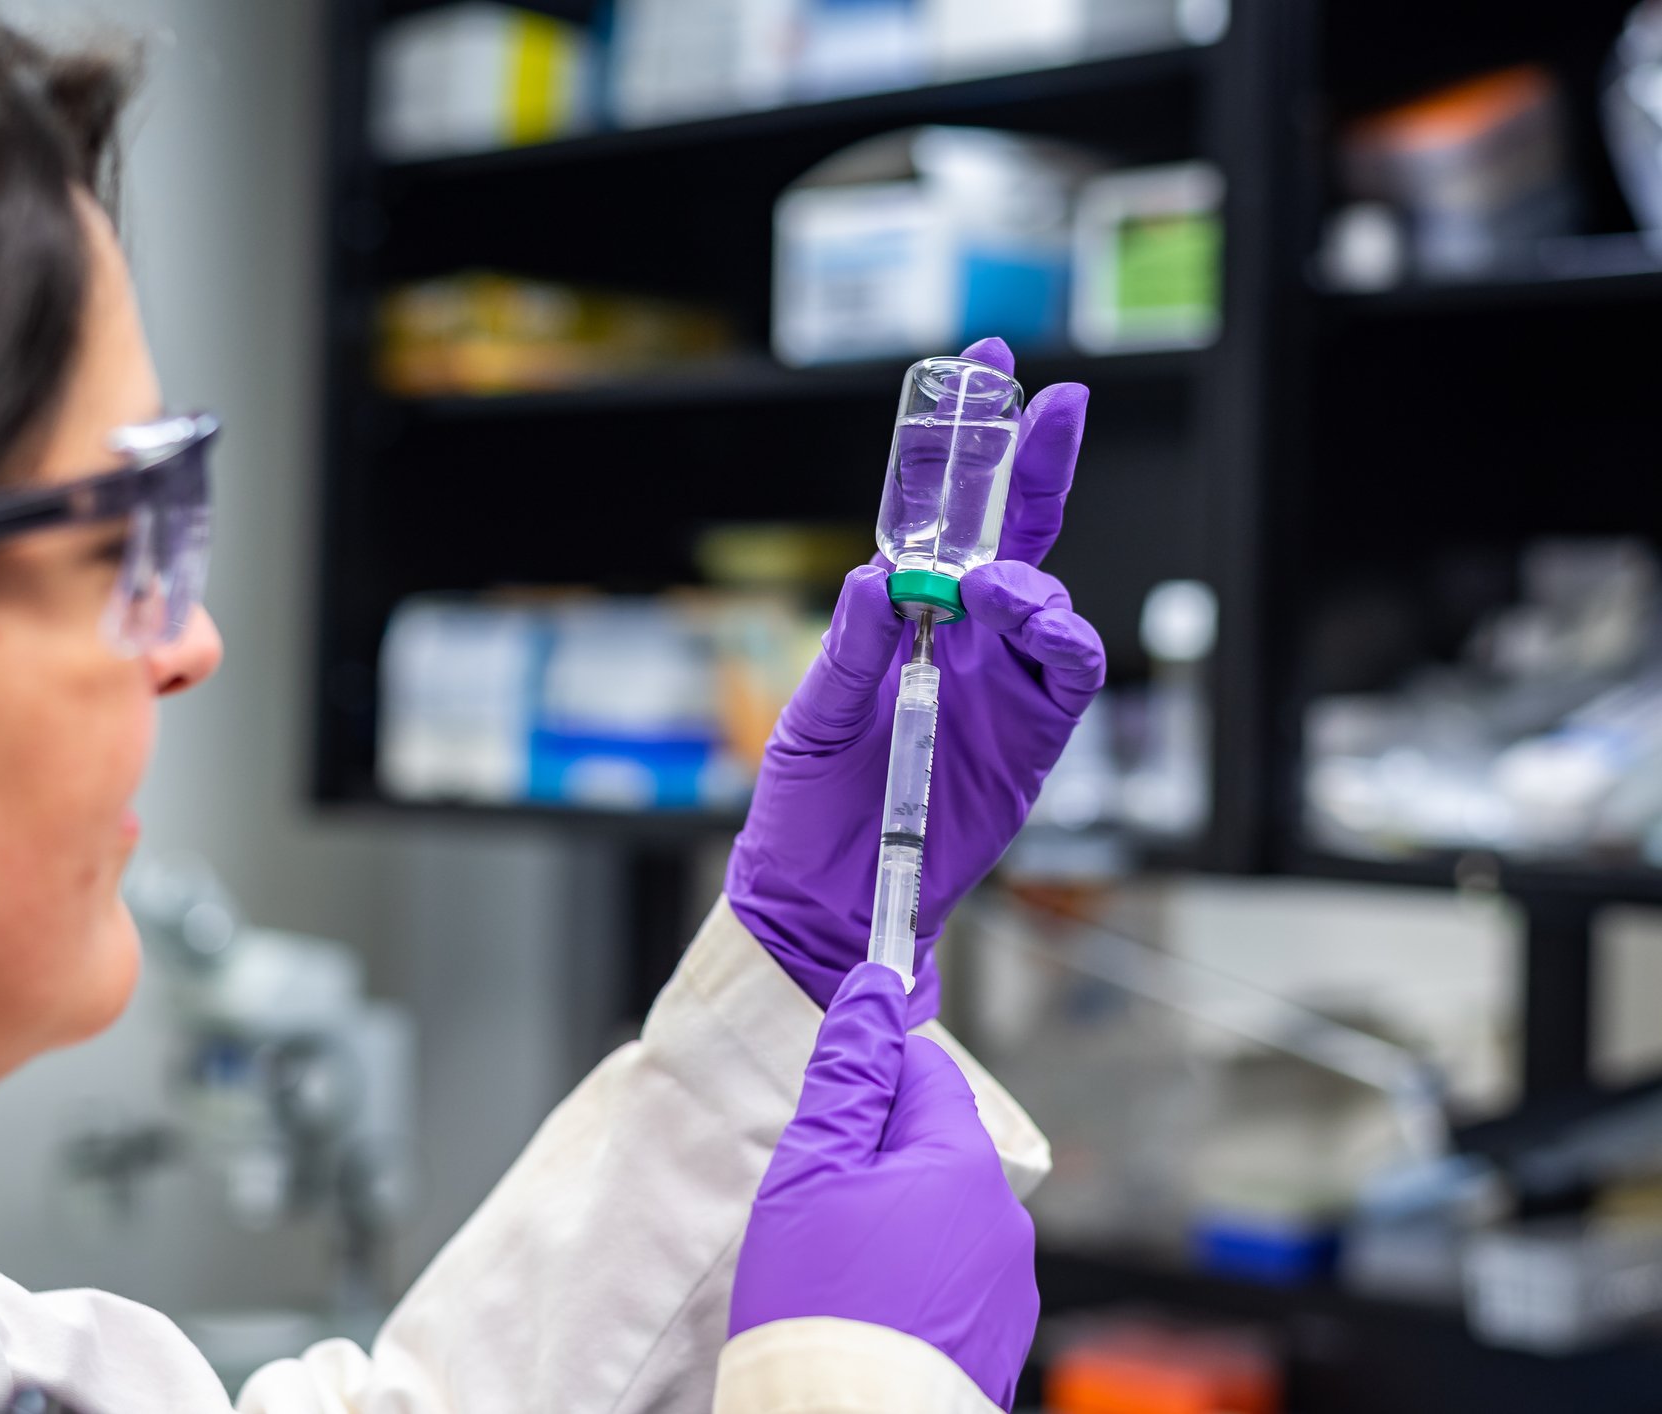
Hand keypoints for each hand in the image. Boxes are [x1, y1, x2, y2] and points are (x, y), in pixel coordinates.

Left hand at [724, 338, 1105, 1024]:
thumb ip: (851, 648)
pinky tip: (1023, 622)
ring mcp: (1005, 689)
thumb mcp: (813, 718)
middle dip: (1037, 467)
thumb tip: (878, 575)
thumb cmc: (807, 805)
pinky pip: (1071, 674)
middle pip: (1021, 540)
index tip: (986, 373)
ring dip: (1035, 580)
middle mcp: (967, 644)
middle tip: (1049, 407)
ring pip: (1053, 606)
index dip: (972, 453)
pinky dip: (1059, 637)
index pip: (948, 525)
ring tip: (999, 588)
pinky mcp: (1033, 740)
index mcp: (908, 623)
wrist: (825, 898)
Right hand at [729, 963, 1038, 1408]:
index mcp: (961, 1163)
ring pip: (940, 1215)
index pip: (924, 1070)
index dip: (869, 1077)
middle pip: (932, 1146)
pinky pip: (950, 1280)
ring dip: (891, 1222)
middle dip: (874, 1159)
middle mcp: (1002, 1220)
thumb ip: (845, 1074)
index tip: (826, 1109)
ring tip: (834, 1271)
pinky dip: (910, 1281)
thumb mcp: (808, 1173)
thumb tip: (871, 989)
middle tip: (814, 1206)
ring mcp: (1006, 1286)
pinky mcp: (997, 1340)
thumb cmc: (817, 1308)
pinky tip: (863, 1309)